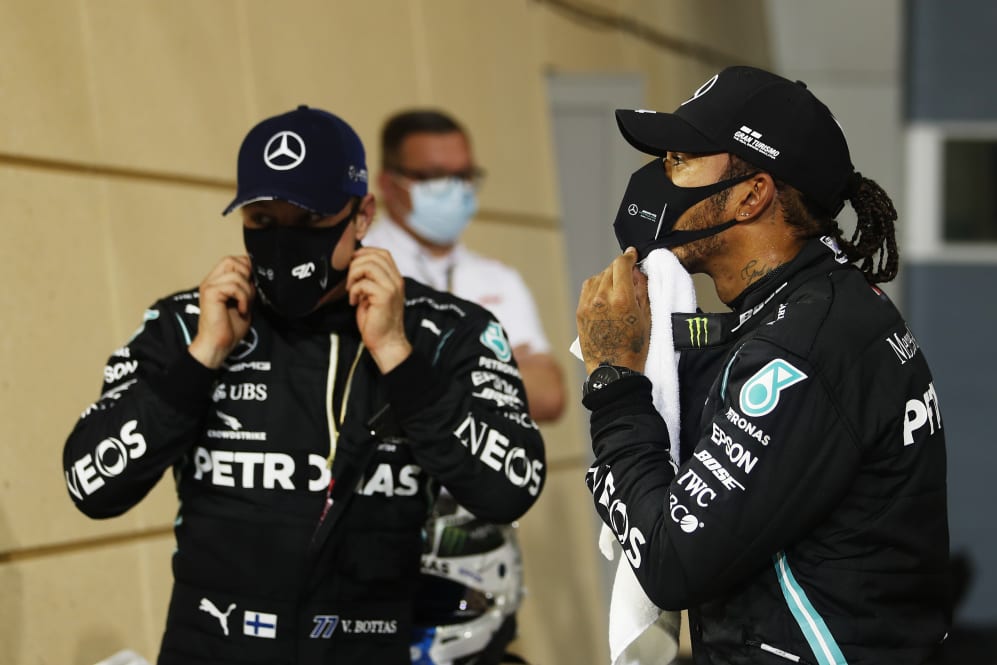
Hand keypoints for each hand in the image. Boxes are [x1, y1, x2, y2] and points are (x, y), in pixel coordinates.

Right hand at [189, 256, 254, 368]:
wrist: (219, 345)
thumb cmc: (229, 328)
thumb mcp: (245, 302)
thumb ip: (248, 288)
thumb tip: (258, 277)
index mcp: (218, 281)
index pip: (233, 260)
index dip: (247, 268)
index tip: (254, 284)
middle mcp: (211, 281)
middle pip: (231, 260)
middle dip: (246, 275)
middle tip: (248, 294)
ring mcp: (209, 286)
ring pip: (235, 274)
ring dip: (246, 290)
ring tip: (244, 305)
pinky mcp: (210, 293)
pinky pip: (232, 286)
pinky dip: (242, 298)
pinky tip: (241, 310)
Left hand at [347, 247, 411, 372]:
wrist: (386, 342)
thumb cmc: (376, 320)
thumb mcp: (372, 294)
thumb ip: (368, 279)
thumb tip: (352, 265)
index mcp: (395, 278)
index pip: (383, 253)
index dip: (364, 253)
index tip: (352, 264)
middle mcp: (396, 281)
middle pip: (375, 256)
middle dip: (355, 264)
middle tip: (349, 280)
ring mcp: (392, 288)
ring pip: (369, 265)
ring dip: (354, 275)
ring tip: (350, 289)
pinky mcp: (384, 297)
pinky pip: (364, 283)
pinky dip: (354, 290)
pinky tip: (353, 302)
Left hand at [576, 247, 649, 374]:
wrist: (612, 370)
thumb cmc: (633, 348)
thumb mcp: (647, 318)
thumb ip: (643, 290)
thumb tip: (638, 272)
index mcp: (621, 299)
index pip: (621, 264)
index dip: (628, 256)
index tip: (633, 255)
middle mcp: (602, 298)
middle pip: (610, 269)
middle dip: (621, 268)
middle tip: (630, 274)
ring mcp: (588, 304)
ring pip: (598, 277)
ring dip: (609, 277)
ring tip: (618, 287)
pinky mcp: (580, 311)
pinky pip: (588, 288)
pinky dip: (597, 286)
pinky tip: (605, 293)